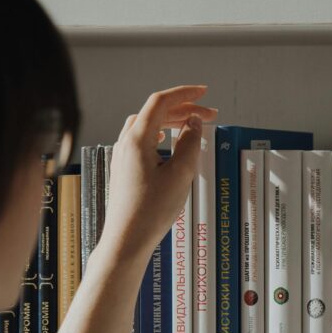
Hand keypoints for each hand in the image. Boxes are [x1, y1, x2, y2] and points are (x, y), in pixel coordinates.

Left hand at [98, 85, 217, 266]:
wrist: (126, 240)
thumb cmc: (150, 212)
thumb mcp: (180, 174)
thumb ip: (190, 143)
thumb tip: (194, 123)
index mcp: (137, 139)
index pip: (161, 102)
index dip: (184, 94)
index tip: (203, 92)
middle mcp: (126, 143)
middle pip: (154, 112)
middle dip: (183, 109)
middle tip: (208, 115)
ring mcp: (122, 156)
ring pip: (147, 124)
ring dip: (171, 120)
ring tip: (192, 125)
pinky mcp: (124, 169)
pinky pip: (142, 139)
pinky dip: (160, 132)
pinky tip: (168, 140)